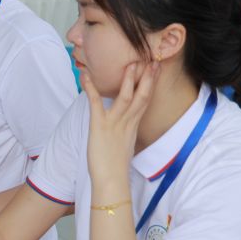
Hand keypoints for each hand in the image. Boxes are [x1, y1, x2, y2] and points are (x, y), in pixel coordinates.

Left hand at [81, 61, 157, 185]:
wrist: (111, 180)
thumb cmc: (115, 166)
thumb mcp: (125, 145)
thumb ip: (126, 132)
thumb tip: (126, 127)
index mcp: (133, 126)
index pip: (144, 100)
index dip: (150, 84)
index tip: (155, 69)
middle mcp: (127, 122)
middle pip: (141, 95)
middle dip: (147, 77)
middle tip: (151, 59)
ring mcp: (114, 123)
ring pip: (125, 97)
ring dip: (128, 79)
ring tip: (130, 62)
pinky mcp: (99, 126)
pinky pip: (95, 103)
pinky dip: (90, 88)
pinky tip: (85, 75)